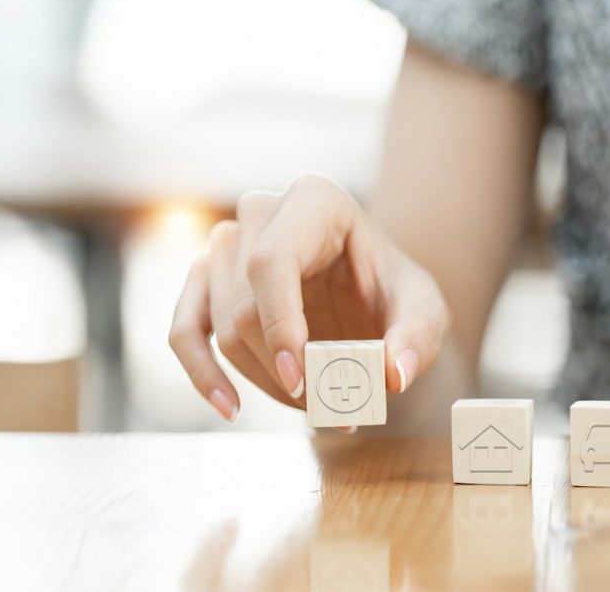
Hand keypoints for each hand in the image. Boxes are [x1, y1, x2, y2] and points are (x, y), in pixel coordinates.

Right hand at [169, 174, 449, 423]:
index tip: (302, 380)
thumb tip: (394, 374)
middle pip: (247, 307)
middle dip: (286, 371)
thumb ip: (416, 337)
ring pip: (224, 329)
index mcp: (313, 200)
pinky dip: (202, 372)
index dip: (279, 325)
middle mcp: (259, 213)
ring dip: (267, 382)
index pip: (272, 263)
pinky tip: (230, 406)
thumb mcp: (425, 309)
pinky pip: (185, 330)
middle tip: (334, 410)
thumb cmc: (392, 289)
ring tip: (318, 410)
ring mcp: (225, 244)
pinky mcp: (206, 280)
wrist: (370, 291)